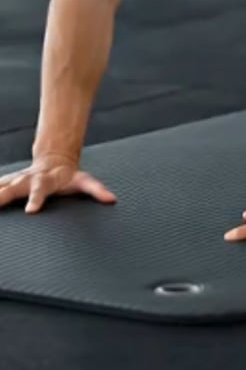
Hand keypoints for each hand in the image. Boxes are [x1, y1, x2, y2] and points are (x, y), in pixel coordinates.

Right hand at [0, 155, 116, 213]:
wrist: (55, 158)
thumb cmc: (68, 176)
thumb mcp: (84, 181)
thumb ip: (96, 190)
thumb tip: (112, 199)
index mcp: (45, 181)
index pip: (40, 191)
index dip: (36, 200)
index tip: (31, 211)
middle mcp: (27, 179)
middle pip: (13, 188)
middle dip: (2, 196)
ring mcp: (16, 180)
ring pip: (0, 186)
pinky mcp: (9, 183)